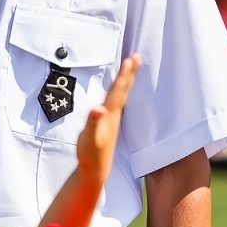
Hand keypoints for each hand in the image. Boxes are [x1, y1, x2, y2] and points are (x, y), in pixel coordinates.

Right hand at [76, 55, 140, 187]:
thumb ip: (93, 122)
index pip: (118, 90)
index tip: (131, 59)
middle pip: (123, 90)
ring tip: (130, 69)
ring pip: (121, 95)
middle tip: (137, 57)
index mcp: (110, 114)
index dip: (124, 75)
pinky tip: (116, 93)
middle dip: (129, 73)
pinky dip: (118, 93)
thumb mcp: (89, 138)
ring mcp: (112, 119)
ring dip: (126, 81)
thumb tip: (97, 108)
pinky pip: (115, 102)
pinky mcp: (108, 124)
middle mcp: (113, 115)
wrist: (95, 170)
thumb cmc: (91, 153)